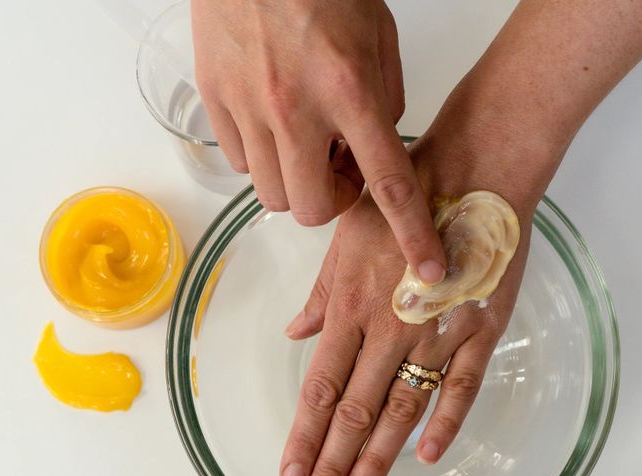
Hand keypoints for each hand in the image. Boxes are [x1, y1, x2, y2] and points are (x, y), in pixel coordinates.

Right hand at [191, 0, 446, 282]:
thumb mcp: (379, 38)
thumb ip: (384, 102)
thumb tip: (372, 152)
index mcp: (349, 90)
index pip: (389, 182)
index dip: (413, 234)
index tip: (428, 271)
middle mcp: (295, 109)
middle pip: (313, 209)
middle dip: (332, 202)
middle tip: (340, 170)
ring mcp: (248, 108)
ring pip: (271, 194)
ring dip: (295, 181)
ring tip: (303, 141)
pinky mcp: (214, 102)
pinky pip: (238, 163)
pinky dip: (260, 157)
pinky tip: (271, 122)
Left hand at [279, 107, 563, 475]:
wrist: (473, 169)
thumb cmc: (403, 196)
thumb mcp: (346, 236)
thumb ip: (323, 293)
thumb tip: (295, 331)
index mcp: (352, 305)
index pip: (321, 386)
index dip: (304, 435)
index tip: (290, 474)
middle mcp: (389, 327)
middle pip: (356, 410)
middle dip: (332, 464)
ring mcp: (437, 330)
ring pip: (403, 408)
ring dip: (378, 457)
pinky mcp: (481, 327)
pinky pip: (462, 384)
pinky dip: (445, 421)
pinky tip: (427, 457)